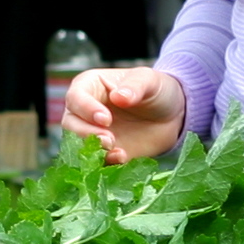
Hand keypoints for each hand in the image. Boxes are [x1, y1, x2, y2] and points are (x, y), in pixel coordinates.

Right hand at [63, 65, 184, 163]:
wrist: (172, 115)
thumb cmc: (156, 90)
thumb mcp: (150, 80)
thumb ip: (135, 86)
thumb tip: (118, 97)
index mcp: (90, 86)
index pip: (75, 97)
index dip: (86, 109)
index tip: (106, 119)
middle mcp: (84, 111)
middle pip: (70, 123)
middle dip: (86, 133)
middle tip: (109, 139)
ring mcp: (92, 133)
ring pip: (78, 145)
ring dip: (93, 150)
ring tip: (118, 151)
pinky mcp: (103, 152)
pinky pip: (96, 161)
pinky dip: (105, 162)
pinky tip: (122, 157)